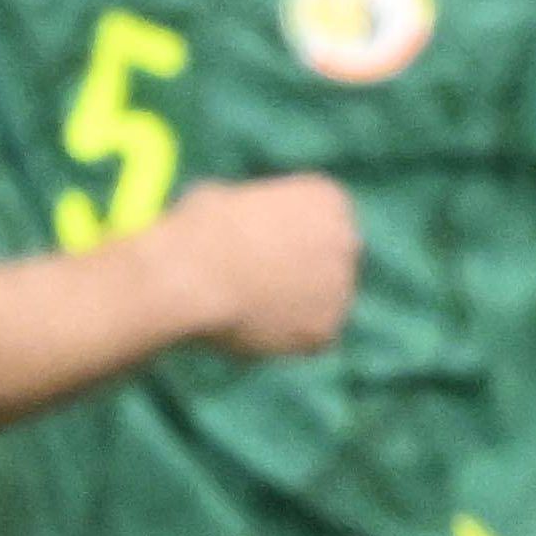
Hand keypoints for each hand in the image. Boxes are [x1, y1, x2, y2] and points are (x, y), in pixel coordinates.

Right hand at [144, 170, 358, 355]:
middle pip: (330, 260)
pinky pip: (310, 337)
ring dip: (295, 307)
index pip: (322, 221)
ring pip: (321, 302)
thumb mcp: (227, 198)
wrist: (189, 275)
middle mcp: (346, 238)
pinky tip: (252, 328)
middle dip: (303, 272)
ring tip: (246, 308)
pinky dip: (287, 338)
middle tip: (260, 284)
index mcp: (327, 197)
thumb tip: (242, 229)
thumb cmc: (197, 230)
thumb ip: (253, 214)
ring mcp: (341, 286)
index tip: (256, 248)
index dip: (287, 237)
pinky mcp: (325, 329)